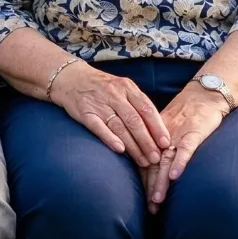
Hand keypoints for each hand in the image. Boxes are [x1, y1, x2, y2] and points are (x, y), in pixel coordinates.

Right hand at [49, 62, 171, 168]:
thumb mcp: (122, 88)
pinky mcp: (85, 112)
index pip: (146, 108)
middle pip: (134, 120)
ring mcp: (99, 103)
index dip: (157, 127)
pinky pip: (99, 127)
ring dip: (133, 146)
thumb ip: (137, 104)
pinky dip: (110, 139)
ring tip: (143, 161)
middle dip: (147, 141)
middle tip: (156, 158)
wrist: (71, 78)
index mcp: (127, 87)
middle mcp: (114, 94)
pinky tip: (120, 150)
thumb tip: (157, 129)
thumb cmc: (102, 87)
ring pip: (119, 126)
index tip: (166, 144)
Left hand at [143, 87, 229, 211]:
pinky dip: (179, 163)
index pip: (147, 165)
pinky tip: (174, 176)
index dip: (145, 184)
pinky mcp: (193, 134)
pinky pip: (185, 150)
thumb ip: (162, 149)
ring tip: (157, 199)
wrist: (204, 96)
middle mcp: (164, 141)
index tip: (143, 204)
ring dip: (161, 181)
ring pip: (166, 162)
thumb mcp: (171, 133)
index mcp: (156, 141)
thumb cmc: (188, 116)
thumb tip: (155, 172)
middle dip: (151, 189)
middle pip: (154, 167)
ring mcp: (178, 138)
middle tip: (149, 209)